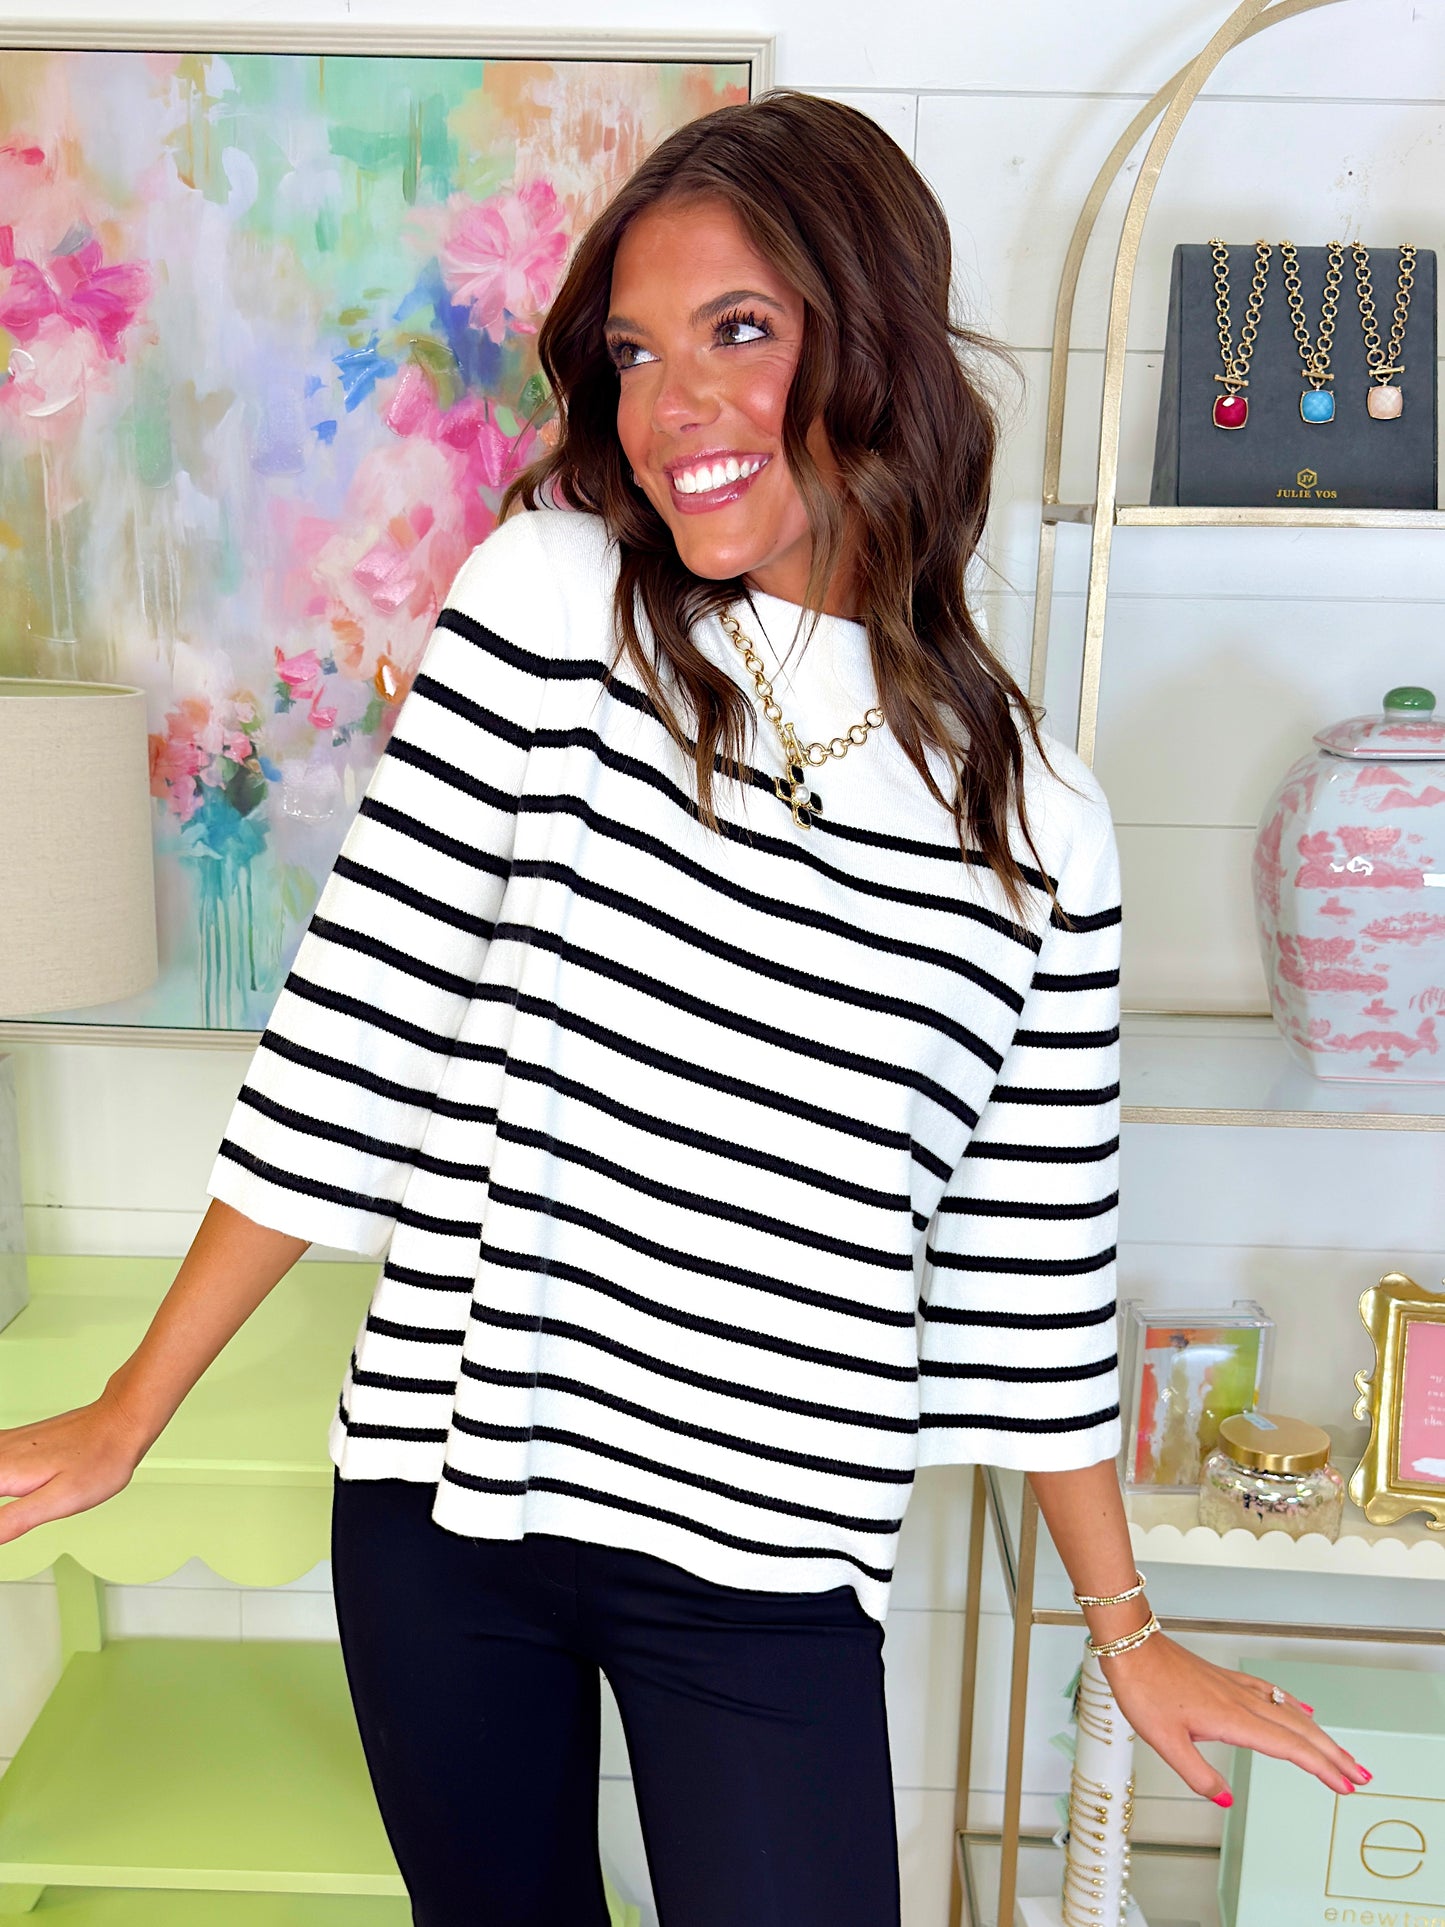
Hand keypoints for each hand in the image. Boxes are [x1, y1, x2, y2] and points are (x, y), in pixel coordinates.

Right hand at [0, 1394, 150, 1545]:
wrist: (120, 1422)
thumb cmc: (99, 1460)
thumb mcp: (59, 1501)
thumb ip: (13, 1521)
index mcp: (2, 1471)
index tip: (1, 1526)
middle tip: (4, 1524)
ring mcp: (4, 1443)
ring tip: (9, 1507)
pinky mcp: (13, 1441)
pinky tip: (3, 1485)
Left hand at [1100, 1630, 1370, 1802]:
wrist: (1131, 1644)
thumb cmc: (1144, 1688)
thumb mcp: (1163, 1742)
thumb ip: (1197, 1774)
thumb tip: (1227, 1800)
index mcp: (1232, 1719)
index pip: (1288, 1748)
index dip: (1320, 1768)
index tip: (1344, 1785)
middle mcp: (1242, 1701)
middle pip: (1299, 1730)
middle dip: (1333, 1754)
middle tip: (1361, 1776)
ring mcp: (1237, 1687)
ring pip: (1290, 1711)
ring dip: (1319, 1733)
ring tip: (1341, 1752)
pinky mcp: (1227, 1679)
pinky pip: (1272, 1692)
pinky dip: (1294, 1704)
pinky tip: (1304, 1707)